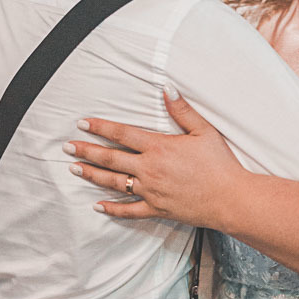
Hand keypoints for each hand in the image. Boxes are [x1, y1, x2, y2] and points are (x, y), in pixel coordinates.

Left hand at [65, 87, 243, 226]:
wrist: (231, 198)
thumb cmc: (220, 164)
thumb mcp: (203, 131)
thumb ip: (182, 110)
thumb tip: (167, 88)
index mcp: (159, 147)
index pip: (122, 134)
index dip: (101, 127)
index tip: (83, 123)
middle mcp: (149, 169)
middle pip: (111, 158)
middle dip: (87, 151)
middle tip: (67, 147)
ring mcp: (151, 191)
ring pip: (114, 182)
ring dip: (92, 175)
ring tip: (74, 168)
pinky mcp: (157, 209)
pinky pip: (129, 210)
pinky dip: (112, 209)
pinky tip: (97, 205)